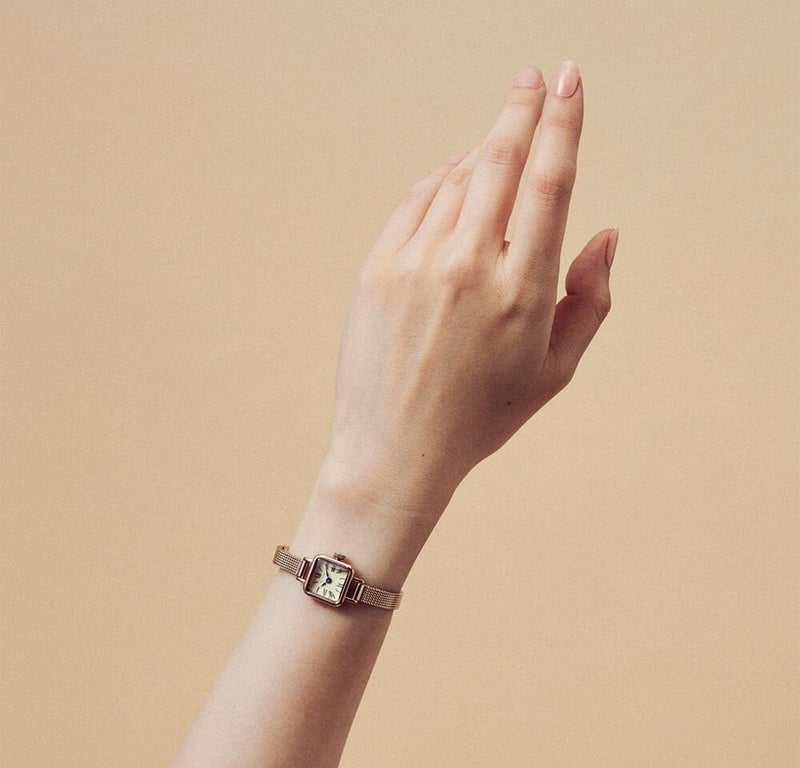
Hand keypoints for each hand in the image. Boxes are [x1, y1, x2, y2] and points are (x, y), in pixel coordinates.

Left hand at [322, 61, 616, 518]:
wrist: (395, 449)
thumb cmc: (482, 415)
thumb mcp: (554, 372)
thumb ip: (590, 300)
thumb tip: (607, 233)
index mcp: (523, 292)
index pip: (551, 183)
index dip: (563, 123)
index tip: (569, 80)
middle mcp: (469, 268)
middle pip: (499, 161)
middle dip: (521, 109)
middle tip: (532, 77)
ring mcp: (416, 265)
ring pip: (454, 179)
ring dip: (480, 155)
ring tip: (496, 150)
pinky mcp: (377, 269)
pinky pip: (415, 203)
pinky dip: (438, 183)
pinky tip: (453, 180)